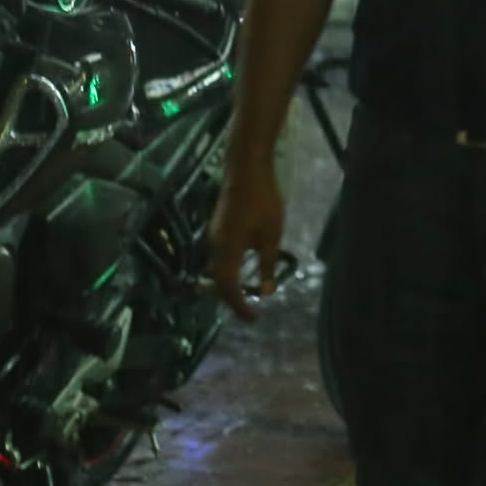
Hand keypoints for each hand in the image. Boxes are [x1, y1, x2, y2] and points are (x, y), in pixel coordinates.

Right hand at [206, 158, 283, 321]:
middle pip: (217, 282)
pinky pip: (219, 258)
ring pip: (217, 270)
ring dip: (229, 285)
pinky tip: (242, 270)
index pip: (228, 288)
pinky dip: (229, 271)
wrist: (245, 167)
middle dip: (232, 299)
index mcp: (227, 250)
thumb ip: (268, 263)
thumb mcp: (272, 234)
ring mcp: (213, 236)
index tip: (254, 318)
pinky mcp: (217, 228)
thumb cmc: (263, 199)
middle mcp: (214, 246)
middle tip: (249, 311)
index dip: (239, 306)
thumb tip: (266, 292)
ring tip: (246, 294)